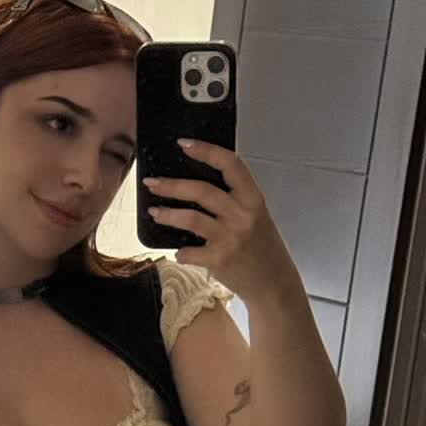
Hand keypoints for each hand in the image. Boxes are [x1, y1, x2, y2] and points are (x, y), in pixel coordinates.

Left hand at [143, 139, 300, 303]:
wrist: (273, 282)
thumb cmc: (262, 247)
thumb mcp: (257, 215)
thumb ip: (235, 198)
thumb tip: (197, 184)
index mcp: (253, 198)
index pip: (230, 164)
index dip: (206, 150)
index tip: (184, 144)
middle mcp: (243, 215)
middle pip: (202, 191)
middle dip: (172, 185)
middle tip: (152, 183)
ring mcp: (231, 238)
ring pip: (191, 218)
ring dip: (167, 214)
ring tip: (154, 212)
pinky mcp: (220, 260)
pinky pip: (189, 251)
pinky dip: (180, 252)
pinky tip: (179, 251)